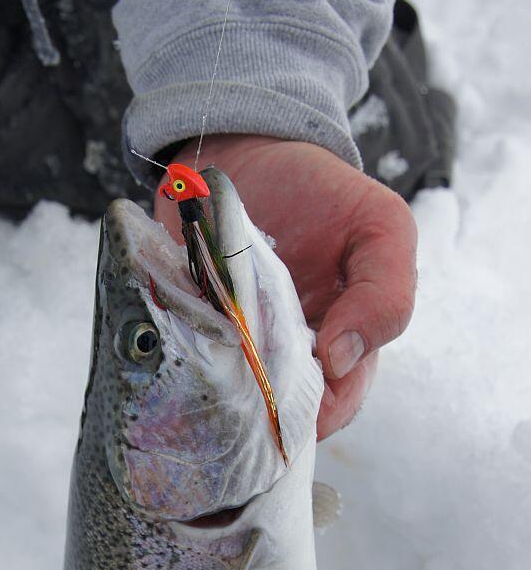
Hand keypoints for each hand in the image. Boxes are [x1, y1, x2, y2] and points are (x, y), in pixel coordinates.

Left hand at [154, 135, 416, 440]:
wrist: (243, 154)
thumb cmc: (317, 191)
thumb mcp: (380, 227)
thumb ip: (387, 293)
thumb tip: (340, 362)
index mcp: (343, 346)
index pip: (336, 406)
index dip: (317, 410)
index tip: (288, 384)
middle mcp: (290, 359)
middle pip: (278, 414)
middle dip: (262, 405)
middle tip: (243, 377)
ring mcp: (238, 352)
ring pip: (232, 403)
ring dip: (223, 389)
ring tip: (214, 354)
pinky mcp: (191, 336)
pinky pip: (185, 369)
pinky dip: (183, 361)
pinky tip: (183, 340)